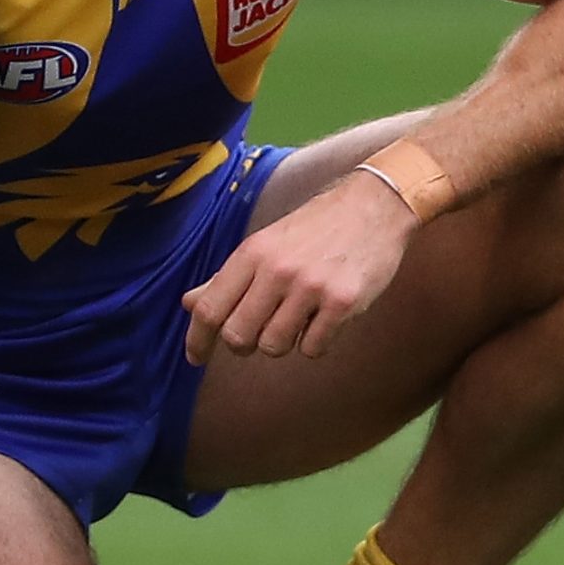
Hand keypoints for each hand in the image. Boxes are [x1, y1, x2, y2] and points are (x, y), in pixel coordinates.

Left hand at [183, 171, 417, 364]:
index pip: (210, 308)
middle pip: (238, 337)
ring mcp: (311, 287)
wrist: (374, 206)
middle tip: (258, 332)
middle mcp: (277, 270)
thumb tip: (189, 304)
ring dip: (282, 341)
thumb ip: (227, 277)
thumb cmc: (314, 229)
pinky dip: (314, 342)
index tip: (195, 358)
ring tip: (297, 316)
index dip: (197, 340)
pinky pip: (312, 348)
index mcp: (252, 253)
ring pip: (274, 346)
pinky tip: (323, 318)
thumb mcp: (264, 244)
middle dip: (244, 344)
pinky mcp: (343, 302)